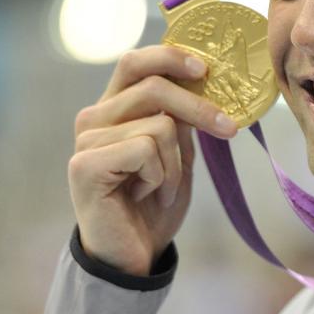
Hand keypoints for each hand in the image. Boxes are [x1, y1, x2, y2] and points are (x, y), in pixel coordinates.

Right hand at [68, 46, 237, 274]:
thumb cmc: (153, 205)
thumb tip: (205, 82)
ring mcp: (86, 141)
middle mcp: (94, 118)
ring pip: (159, 124)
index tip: (206, 68)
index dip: (170, 56)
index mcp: (113, 108)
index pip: (136, 62)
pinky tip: (147, 195)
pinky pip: (145, 150)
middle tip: (228, 129)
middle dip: (198, 107)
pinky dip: (161, 176)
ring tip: (163, 189)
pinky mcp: (84, 165)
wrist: (133, 257)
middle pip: (153, 86)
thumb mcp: (177, 155)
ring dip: (175, 163)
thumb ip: (182, 120)